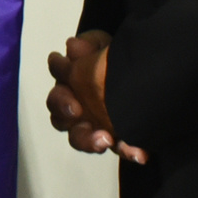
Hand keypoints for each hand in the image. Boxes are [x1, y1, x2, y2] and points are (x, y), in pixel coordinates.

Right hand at [44, 32, 146, 163]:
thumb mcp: (100, 45)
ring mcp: (94, 126)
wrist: (139, 69)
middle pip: (60, 121)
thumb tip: (72, 47)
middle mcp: (75, 111)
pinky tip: (140, 152)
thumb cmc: (109, 58)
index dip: (61, 101)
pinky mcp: (117, 138)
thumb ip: (87, 46)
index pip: (57, 96)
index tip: (75, 106)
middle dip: (68, 119)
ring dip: (91, 141)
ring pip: (81, 139)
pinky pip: (120, 148)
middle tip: (80, 115)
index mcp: (67, 89)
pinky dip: (129, 150)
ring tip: (107, 139)